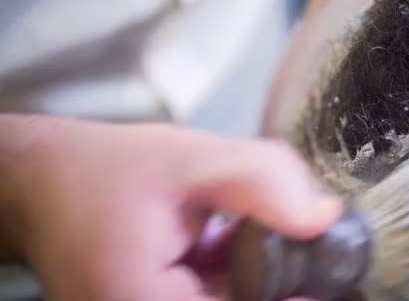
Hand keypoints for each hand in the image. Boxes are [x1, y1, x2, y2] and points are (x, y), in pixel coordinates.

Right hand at [0, 115, 341, 300]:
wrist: (47, 182)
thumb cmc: (101, 172)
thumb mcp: (189, 159)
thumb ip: (262, 182)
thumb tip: (324, 219)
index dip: (297, 295)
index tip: (324, 267)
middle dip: (276, 278)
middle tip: (281, 239)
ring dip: (254, 275)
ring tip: (224, 231)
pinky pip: (217, 298)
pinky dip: (233, 275)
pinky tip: (218, 241)